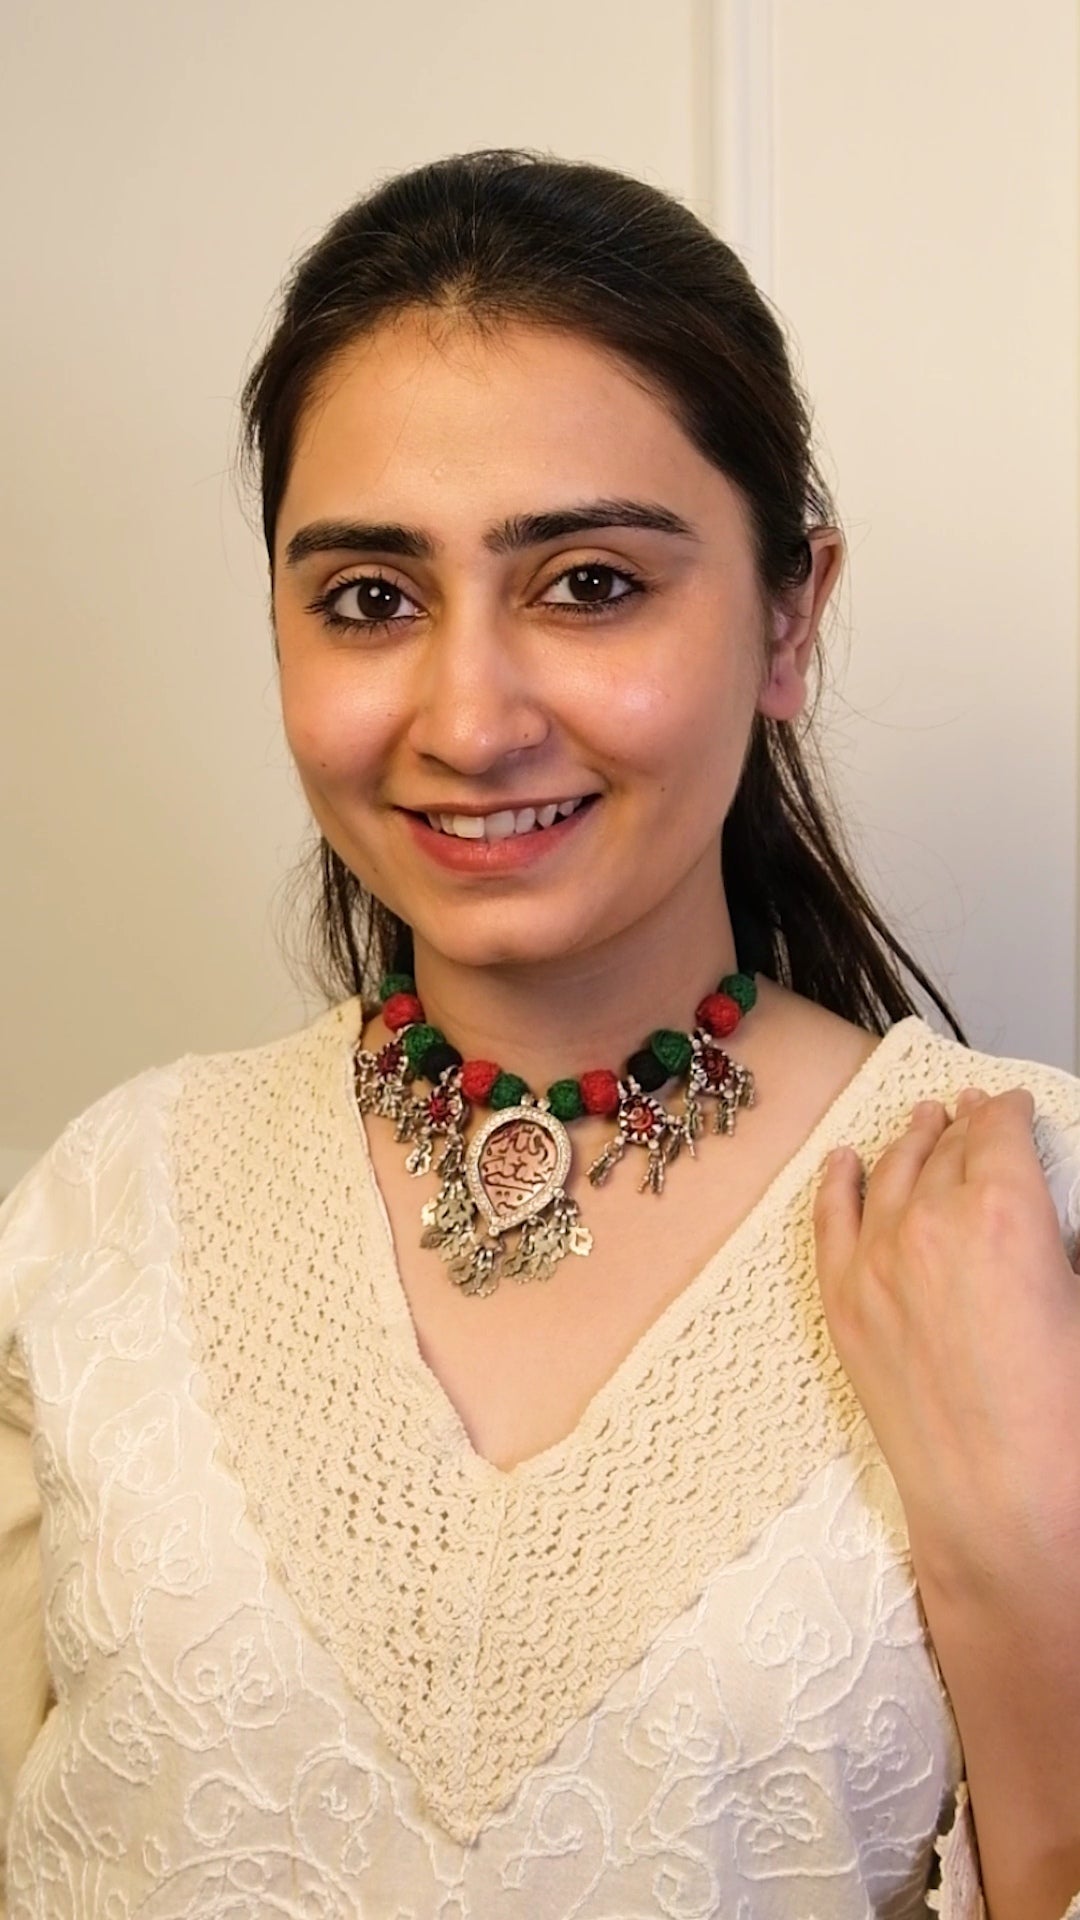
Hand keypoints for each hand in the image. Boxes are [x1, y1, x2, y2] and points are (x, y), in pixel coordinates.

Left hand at [813, 1086, 1079, 1608]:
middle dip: (962, 1125)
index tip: (1009, 1107)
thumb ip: (1055, 1240)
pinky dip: (837, 1184)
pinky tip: (844, 1162)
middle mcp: (930, 1221)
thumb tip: (1039, 1214)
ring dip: (908, 1142)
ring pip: (889, 1172)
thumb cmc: (1062, 1417)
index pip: (999, 1132)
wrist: (1006, 1502)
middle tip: (971, 1114)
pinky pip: (830, 1221)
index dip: (1006, 1113)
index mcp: (1004, 1210)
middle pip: (945, 1148)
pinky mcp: (842, 1303)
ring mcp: (876, 1261)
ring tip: (921, 1123)